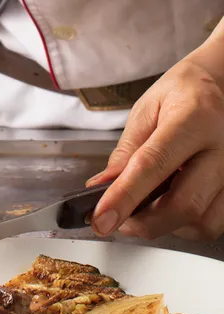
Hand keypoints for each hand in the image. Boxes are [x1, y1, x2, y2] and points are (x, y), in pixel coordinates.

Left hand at [86, 57, 223, 240]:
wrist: (221, 87)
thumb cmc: (183, 95)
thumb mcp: (146, 110)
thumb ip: (126, 151)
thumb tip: (102, 187)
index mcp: (195, 118)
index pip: (153, 165)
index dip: (124, 197)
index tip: (101, 219)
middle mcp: (223, 146)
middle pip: (185, 205)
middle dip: (145, 223)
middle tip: (119, 221)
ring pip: (203, 222)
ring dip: (167, 225)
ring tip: (148, 206)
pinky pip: (214, 222)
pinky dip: (187, 225)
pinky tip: (172, 205)